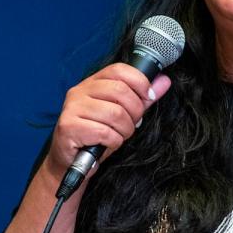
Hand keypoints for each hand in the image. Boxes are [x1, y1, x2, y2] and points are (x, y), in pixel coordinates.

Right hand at [46, 63, 171, 176]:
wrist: (72, 163)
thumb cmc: (97, 137)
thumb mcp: (123, 115)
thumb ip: (142, 98)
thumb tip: (163, 82)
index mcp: (92, 83)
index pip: (119, 70)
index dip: (140, 81)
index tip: (149, 96)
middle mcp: (79, 91)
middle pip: (120, 91)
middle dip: (135, 112)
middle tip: (132, 124)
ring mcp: (72, 108)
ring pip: (115, 114)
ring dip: (125, 130)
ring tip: (118, 136)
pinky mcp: (69, 127)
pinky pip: (104, 132)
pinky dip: (113, 142)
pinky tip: (106, 144)